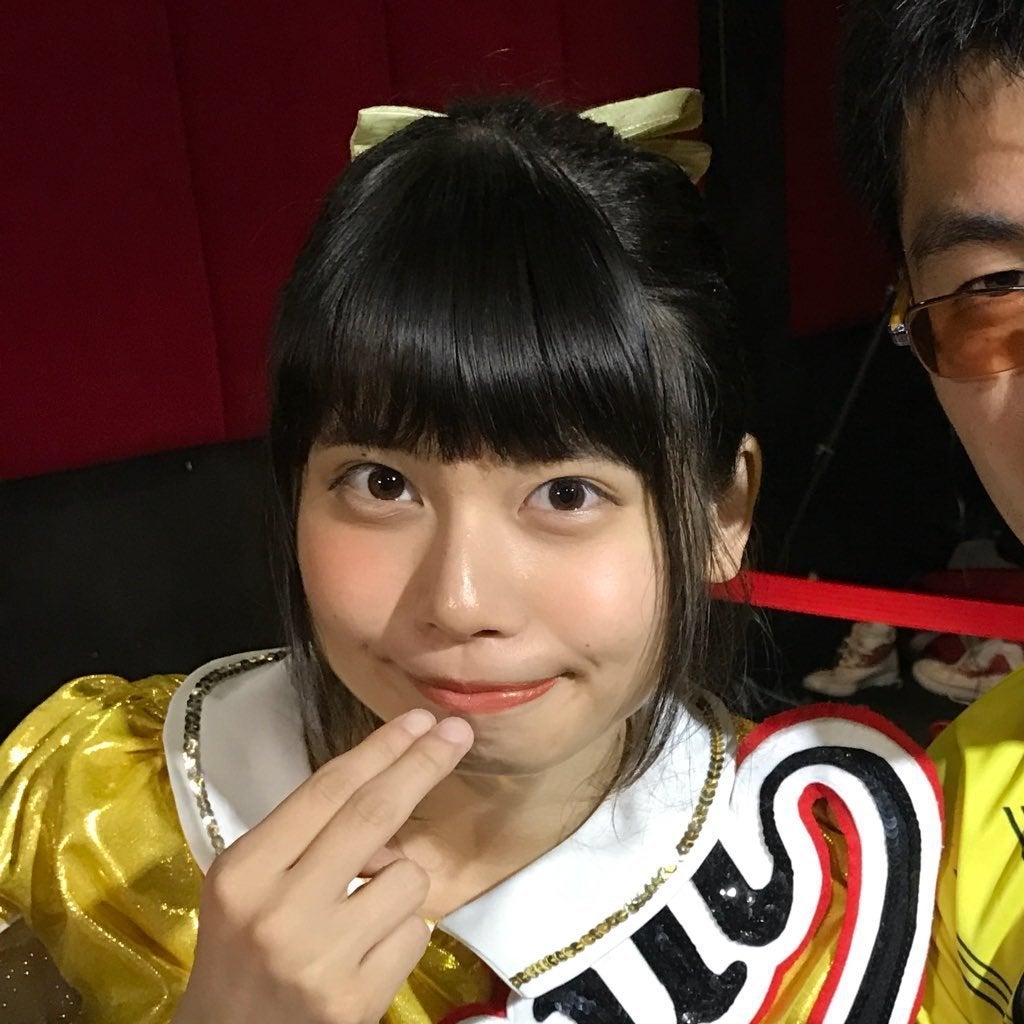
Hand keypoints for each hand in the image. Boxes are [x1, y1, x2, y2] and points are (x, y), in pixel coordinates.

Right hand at [172, 709, 473, 1023]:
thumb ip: (305, 838)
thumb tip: (388, 789)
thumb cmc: (239, 953)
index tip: (419, 720)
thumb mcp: (247, 884)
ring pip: (408, 877)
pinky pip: (416, 931)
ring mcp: (321, 956)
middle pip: (373, 814)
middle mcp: (280, 908)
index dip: (380, 749)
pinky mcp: (356, 999)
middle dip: (423, 765)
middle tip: (458, 733)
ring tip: (360, 914)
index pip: (327, 790)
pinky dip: (402, 932)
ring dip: (400, 883)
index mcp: (245, 870)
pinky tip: (365, 954)